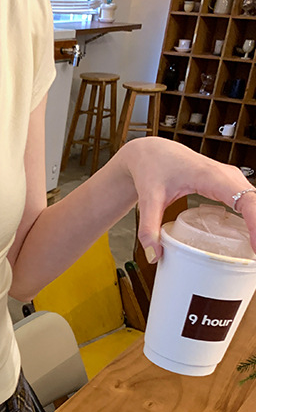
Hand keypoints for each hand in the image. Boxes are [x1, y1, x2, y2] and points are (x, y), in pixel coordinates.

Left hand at [118, 137, 255, 259]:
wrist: (152, 152)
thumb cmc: (153, 167)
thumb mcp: (148, 200)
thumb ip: (148, 228)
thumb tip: (154, 256)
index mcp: (211, 176)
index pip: (245, 199)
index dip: (257, 223)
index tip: (257, 247)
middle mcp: (226, 176)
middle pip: (258, 202)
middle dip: (264, 229)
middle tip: (260, 259)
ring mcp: (230, 180)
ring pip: (257, 203)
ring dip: (261, 226)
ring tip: (259, 253)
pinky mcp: (228, 187)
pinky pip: (250, 203)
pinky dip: (255, 220)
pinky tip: (254, 241)